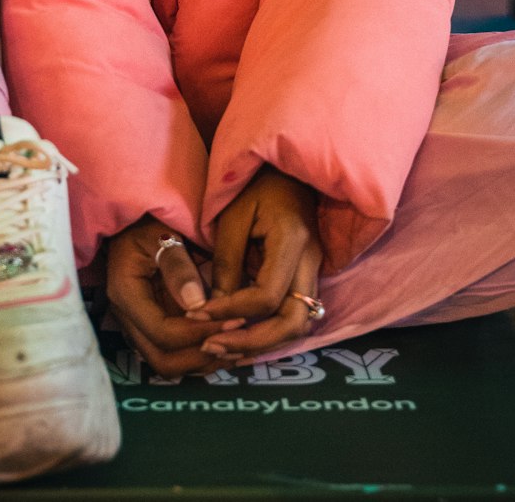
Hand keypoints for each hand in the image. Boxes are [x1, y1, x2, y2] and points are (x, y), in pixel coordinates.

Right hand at [106, 215, 245, 377]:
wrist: (139, 221)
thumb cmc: (151, 221)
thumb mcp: (163, 235)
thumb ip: (178, 267)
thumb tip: (197, 304)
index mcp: (127, 295)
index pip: (163, 332)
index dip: (199, 332)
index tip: (234, 319)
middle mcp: (128, 318)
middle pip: (163, 360)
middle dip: (202, 356)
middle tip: (238, 341)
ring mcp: (140, 325)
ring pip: (169, 363)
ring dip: (203, 362)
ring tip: (238, 348)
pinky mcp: (154, 325)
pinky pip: (175, 353)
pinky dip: (200, 355)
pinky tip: (227, 344)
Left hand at [190, 165, 322, 364]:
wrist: (283, 167)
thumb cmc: (254, 184)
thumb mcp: (232, 217)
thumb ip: (225, 264)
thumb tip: (213, 311)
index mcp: (292, 239)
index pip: (267, 295)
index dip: (232, 311)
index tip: (198, 314)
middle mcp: (312, 259)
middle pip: (295, 321)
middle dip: (254, 342)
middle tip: (213, 347)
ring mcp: (315, 267)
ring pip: (299, 324)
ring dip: (263, 342)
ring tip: (222, 347)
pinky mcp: (309, 273)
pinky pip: (295, 313)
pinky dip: (269, 331)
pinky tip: (240, 336)